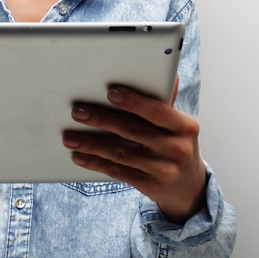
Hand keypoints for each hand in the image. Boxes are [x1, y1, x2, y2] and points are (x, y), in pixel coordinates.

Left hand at [62, 82, 206, 222]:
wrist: (189, 186)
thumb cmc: (176, 143)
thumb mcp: (177, 123)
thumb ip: (165, 100)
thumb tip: (167, 72)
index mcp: (184, 126)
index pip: (156, 110)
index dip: (132, 101)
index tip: (110, 92)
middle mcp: (176, 148)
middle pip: (132, 130)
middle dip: (101, 119)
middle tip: (77, 112)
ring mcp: (164, 170)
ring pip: (120, 153)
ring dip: (91, 144)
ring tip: (69, 137)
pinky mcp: (150, 186)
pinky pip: (118, 172)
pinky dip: (96, 163)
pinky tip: (79, 156)